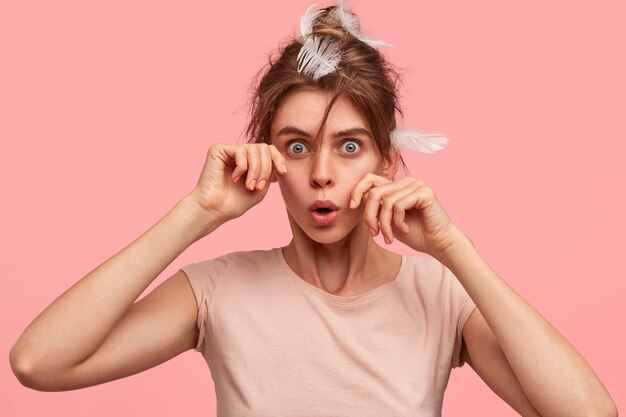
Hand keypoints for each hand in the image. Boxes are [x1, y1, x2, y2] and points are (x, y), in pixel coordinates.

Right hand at [189, 143, 286, 222]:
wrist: (215, 210)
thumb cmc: (235, 202)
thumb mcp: (261, 187)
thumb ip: (270, 172)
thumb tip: (278, 157)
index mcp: (250, 162)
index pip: (269, 150)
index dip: (279, 158)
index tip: (283, 172)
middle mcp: (240, 154)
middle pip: (264, 148)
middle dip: (266, 168)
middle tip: (259, 186)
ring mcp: (230, 151)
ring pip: (254, 149)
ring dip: (256, 170)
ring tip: (249, 186)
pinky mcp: (218, 150)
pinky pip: (241, 150)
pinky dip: (242, 167)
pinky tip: (234, 178)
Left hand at [350, 173, 464, 256]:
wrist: (438, 244)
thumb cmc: (414, 233)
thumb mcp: (388, 220)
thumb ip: (377, 208)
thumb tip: (359, 198)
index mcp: (397, 186)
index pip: (370, 179)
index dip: (357, 190)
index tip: (352, 206)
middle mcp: (406, 182)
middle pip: (375, 192)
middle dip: (370, 216)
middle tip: (375, 233)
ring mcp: (416, 185)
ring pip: (386, 201)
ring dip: (384, 224)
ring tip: (389, 237)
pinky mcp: (425, 192)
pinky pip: (399, 205)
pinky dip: (398, 221)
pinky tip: (405, 230)